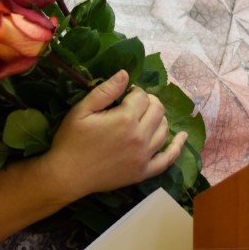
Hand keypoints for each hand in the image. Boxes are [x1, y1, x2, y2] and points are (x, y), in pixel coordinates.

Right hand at [44, 70, 187, 202]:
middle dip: (149, 102)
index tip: (125, 94)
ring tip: (147, 116)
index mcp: (125, 119)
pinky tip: (182, 137)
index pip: (142, 96)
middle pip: (157, 110)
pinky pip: (168, 159)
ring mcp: (144, 156)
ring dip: (159, 118)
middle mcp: (140, 137)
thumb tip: (126, 73)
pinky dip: (177, 147)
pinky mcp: (144, 172)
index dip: (134, 91)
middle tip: (135, 103)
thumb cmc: (71, 140)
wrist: (66, 176)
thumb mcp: (82, 110)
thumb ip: (106, 90)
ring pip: (164, 130)